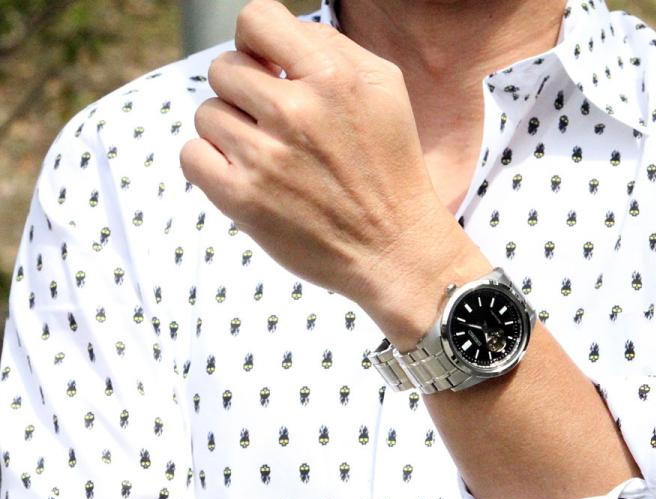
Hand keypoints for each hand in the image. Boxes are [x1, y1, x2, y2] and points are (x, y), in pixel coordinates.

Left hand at [179, 0, 478, 335]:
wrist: (395, 250)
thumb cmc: (391, 169)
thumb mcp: (386, 90)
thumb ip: (333, 48)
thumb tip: (277, 36)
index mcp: (333, 78)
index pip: (255, 20)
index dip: (255, 44)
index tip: (269, 71)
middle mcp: (296, 114)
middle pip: (223, 69)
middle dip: (244, 93)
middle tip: (273, 125)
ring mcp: (266, 159)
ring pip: (206, 114)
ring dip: (230, 132)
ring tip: (267, 156)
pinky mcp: (244, 200)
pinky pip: (192, 156)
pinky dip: (210, 163)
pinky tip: (243, 175)